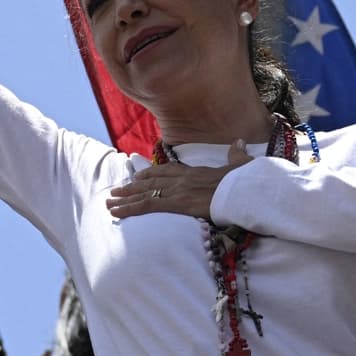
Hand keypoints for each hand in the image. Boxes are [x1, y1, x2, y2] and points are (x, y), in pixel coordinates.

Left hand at [107, 140, 252, 218]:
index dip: (151, 173)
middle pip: (151, 182)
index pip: (168, 170)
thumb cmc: (245, 181)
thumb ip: (235, 155)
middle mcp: (182, 178)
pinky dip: (129, 208)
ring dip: (125, 198)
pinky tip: (116, 212)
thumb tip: (239, 143)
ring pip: (145, 193)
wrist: (246, 190)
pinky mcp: (177, 203)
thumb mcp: (240, 166)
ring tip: (109, 203)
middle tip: (116, 192)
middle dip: (132, 187)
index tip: (140, 175)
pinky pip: (148, 206)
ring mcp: (178, 190)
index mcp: (195, 171)